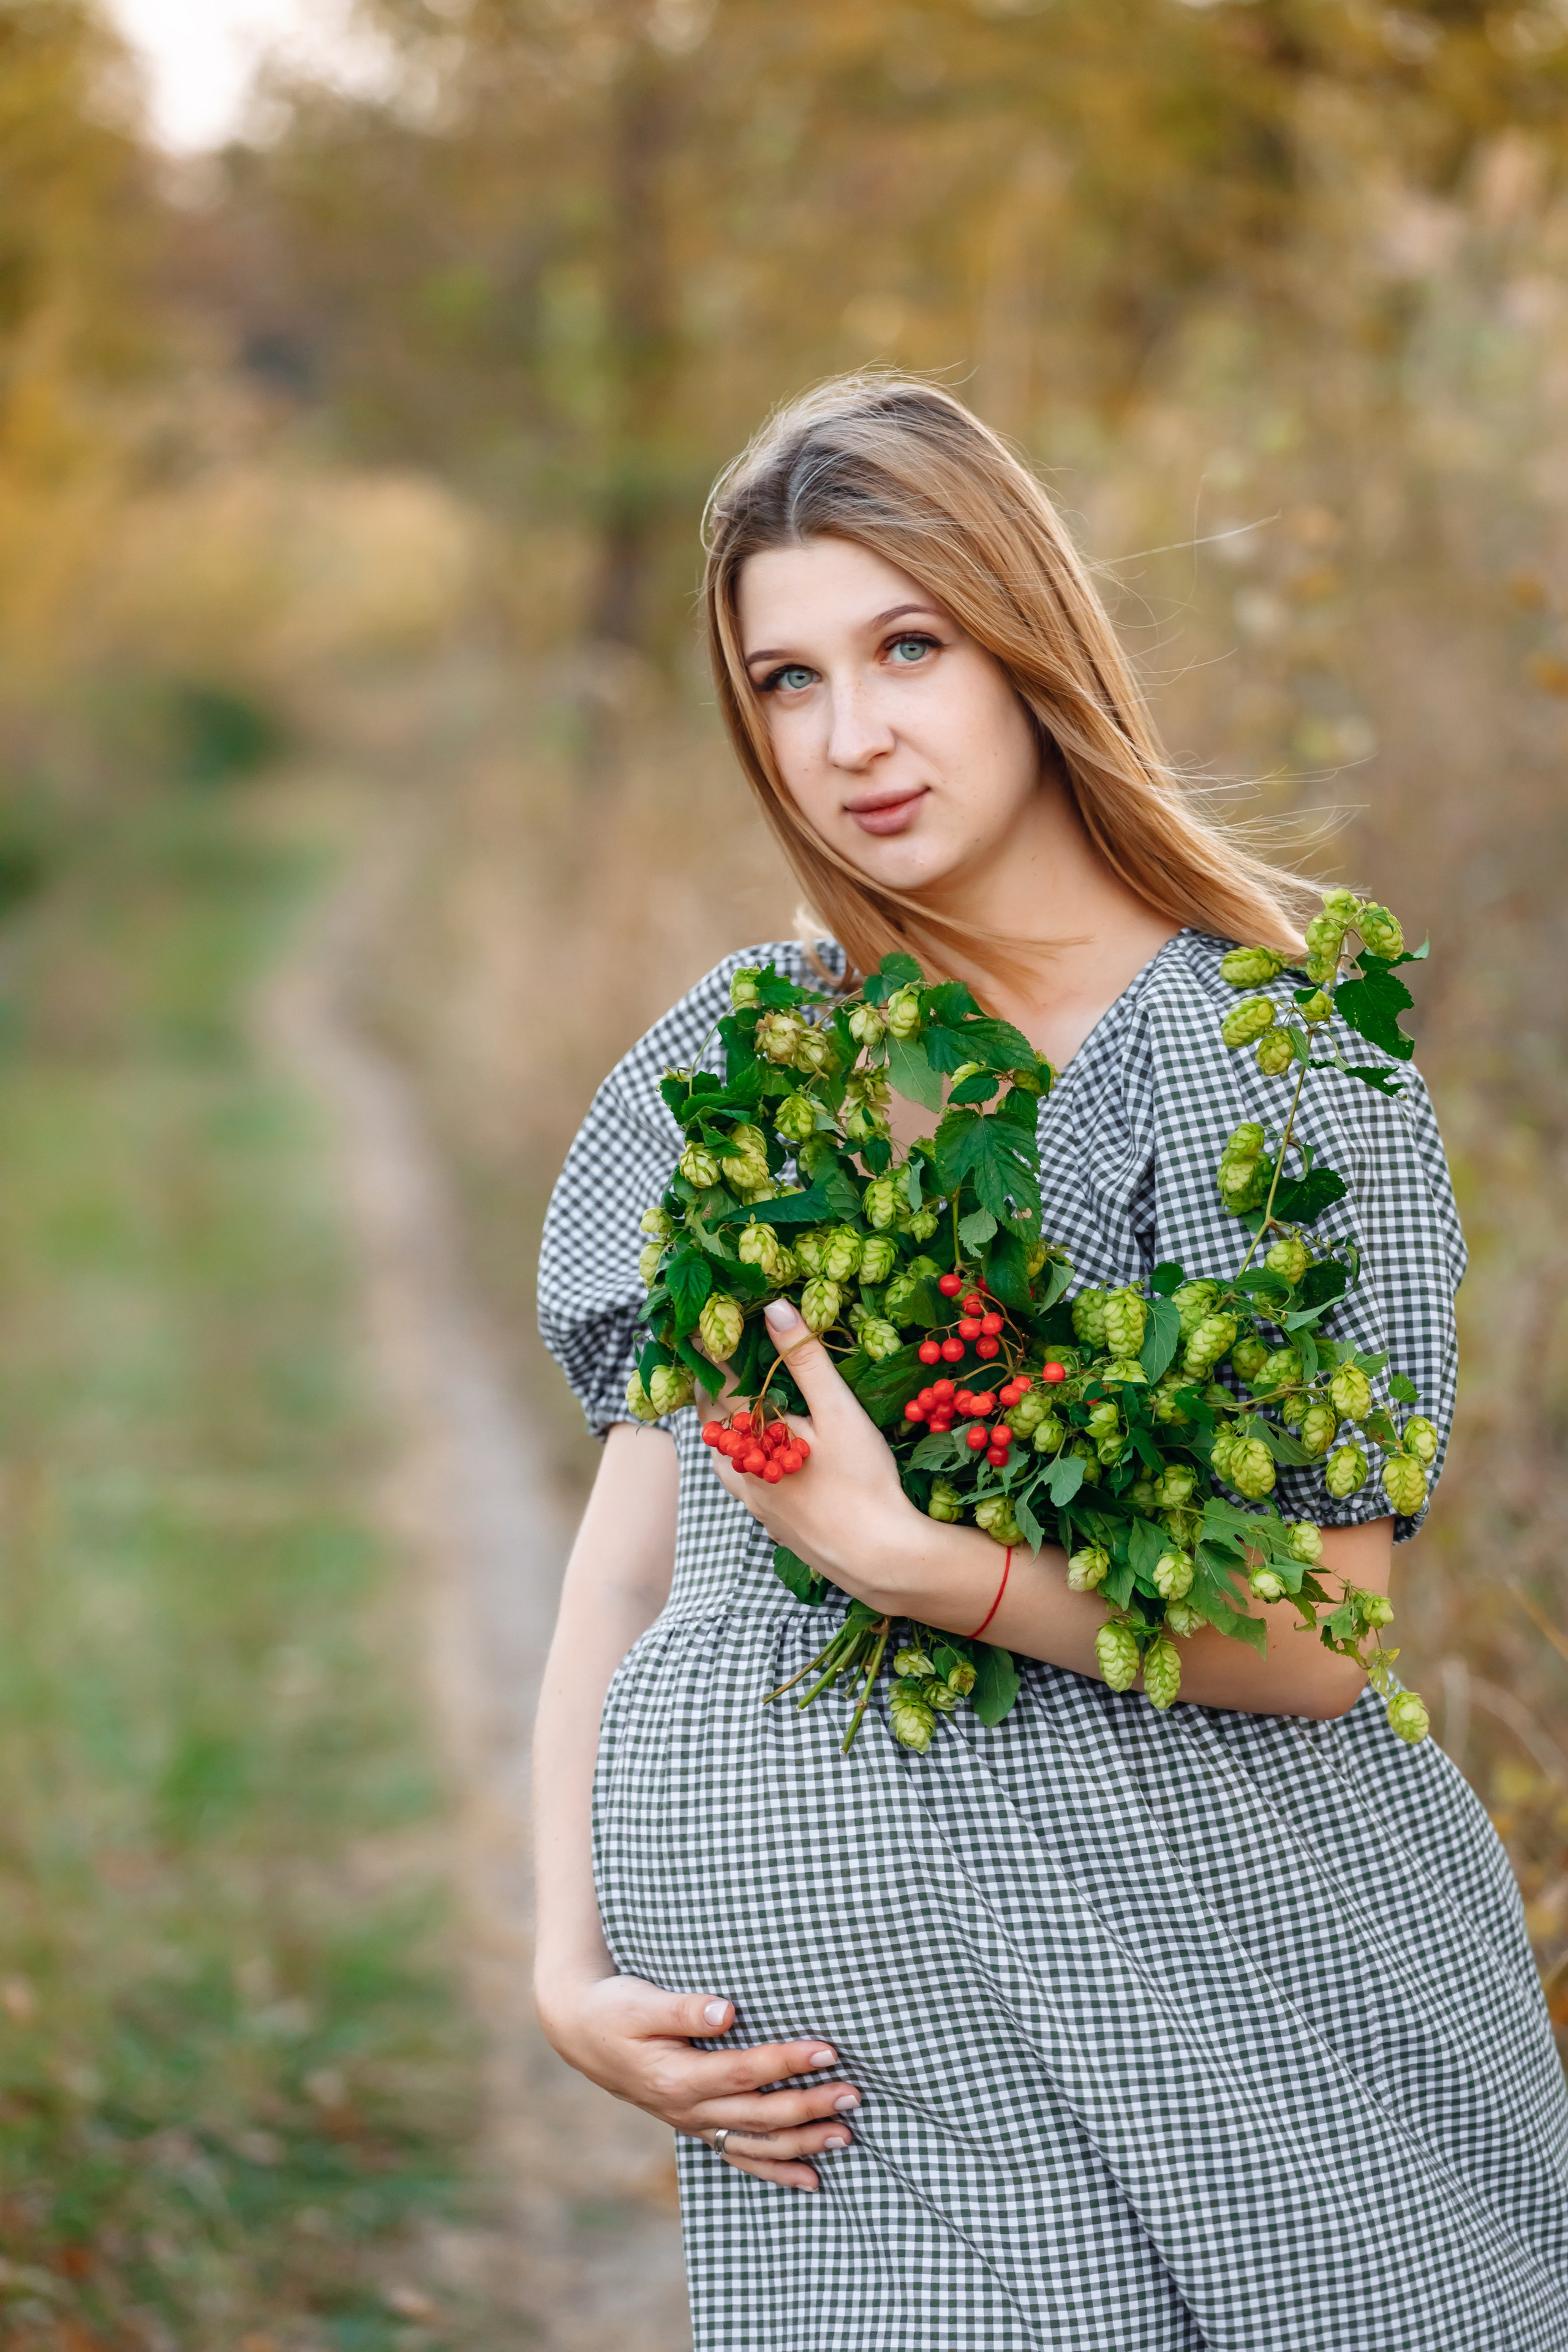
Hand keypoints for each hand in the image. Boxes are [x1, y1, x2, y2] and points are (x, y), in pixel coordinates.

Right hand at [536, 1967, 859, 2190]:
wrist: (582, 2033)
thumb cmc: (616, 2009)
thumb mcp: (640, 2002)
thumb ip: (684, 2008)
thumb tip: (726, 2010)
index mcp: (677, 2077)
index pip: (744, 2072)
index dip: (786, 2061)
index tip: (827, 2049)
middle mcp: (688, 2108)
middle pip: (759, 2114)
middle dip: (809, 2106)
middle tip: (853, 2093)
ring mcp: (694, 2123)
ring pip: (756, 2142)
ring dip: (803, 2141)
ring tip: (846, 2135)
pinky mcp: (697, 2125)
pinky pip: (741, 2155)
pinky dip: (777, 2169)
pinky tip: (811, 2179)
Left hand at [711, 1298, 920, 1601]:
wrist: (879, 1558)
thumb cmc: (862, 1482)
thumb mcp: (838, 1411)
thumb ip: (805, 1359)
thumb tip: (774, 1309)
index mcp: (754, 1439)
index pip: (719, 1386)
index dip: (709, 1356)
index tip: (698, 1330)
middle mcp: (744, 1473)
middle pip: (713, 1427)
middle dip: (710, 1394)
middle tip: (712, 1366)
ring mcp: (758, 1504)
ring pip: (724, 1463)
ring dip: (724, 1435)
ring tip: (734, 1413)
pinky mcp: (776, 1527)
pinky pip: (746, 1490)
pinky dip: (746, 1467)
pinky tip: (767, 1465)